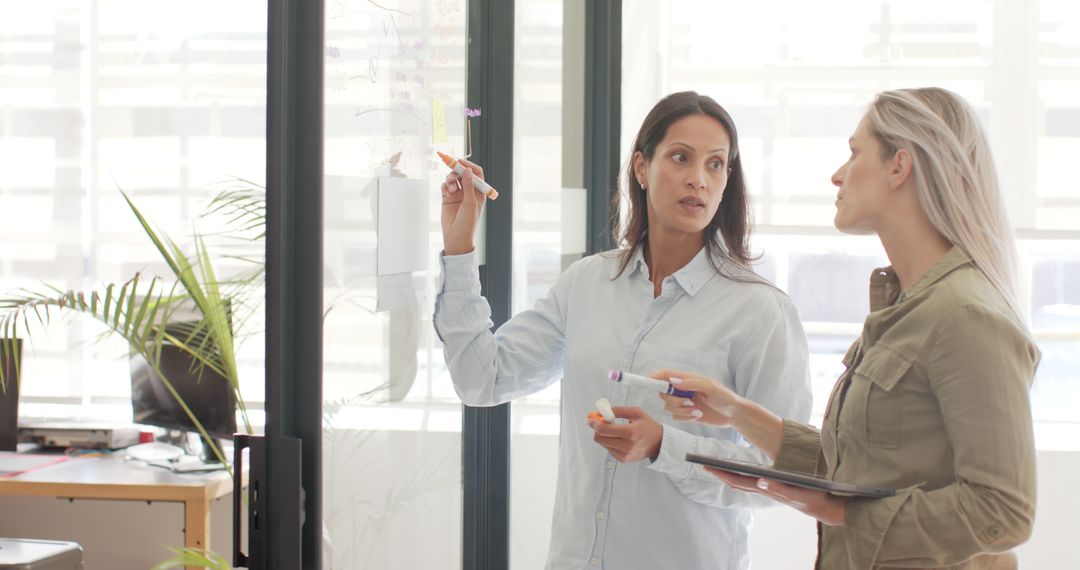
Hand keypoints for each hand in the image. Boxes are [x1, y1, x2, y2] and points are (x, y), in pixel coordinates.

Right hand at [440, 158, 485, 254]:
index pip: (476, 173)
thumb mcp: (470, 202)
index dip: (469, 166)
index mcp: (479, 192)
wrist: (456, 236)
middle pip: (463, 173)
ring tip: (450, 189)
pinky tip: (446, 193)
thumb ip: (468, 185)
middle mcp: (469, 191)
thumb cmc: (468, 222)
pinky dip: (445, 186)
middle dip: (457, 171)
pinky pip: (445, 185)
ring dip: (450, 179)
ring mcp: (458, 194)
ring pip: (453, 178)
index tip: (460, 162)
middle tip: (452, 173)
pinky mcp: (447, 198)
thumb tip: (467, 170)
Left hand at [587, 406, 663, 462]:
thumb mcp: (635, 412)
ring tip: (615, 431)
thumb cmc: (647, 425)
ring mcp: (625, 455)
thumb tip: (600, 412)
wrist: (659, 443)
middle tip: (601, 423)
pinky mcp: (623, 460)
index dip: (594, 424)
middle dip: (597, 429)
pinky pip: (609, 450)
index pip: (604, 430)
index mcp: (630, 432)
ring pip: (603, 444)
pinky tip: (619, 439)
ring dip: (604, 436)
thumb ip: (618, 410)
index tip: (591, 419)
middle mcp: (627, 445)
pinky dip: (610, 443)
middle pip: (599, 438)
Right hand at [654, 369, 741, 426]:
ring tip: (697, 411)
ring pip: (669, 407)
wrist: (733, 414)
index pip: (666, 374)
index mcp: (688, 379)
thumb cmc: (725, 397)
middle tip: (690, 402)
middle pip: (664, 394)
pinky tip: (697, 416)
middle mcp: (683, 390)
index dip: (655, 376)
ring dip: (682, 411)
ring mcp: (684, 402)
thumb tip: (673, 381)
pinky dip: (685, 418)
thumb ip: (692, 383)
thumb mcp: (711, 387)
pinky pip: (675, 417)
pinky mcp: (686, 414)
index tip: (647, 380)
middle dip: (674, 401)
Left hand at [703, 469, 847, 525]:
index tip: (707, 466)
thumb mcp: (797, 492)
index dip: (722, 474)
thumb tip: (759, 481)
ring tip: (717, 467)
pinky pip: (754, 482)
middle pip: (737, 482)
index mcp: (767, 488)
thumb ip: (779, 488)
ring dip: (730, 475)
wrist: (826, 506)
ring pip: (744, 483)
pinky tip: (742, 472)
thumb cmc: (813, 496)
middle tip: (704, 465)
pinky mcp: (776, 487)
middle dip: (720, 474)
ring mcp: (770, 489)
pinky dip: (743, 476)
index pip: (739, 481)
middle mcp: (765, 489)